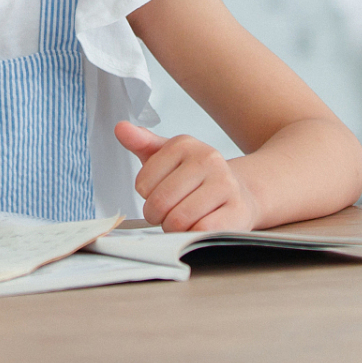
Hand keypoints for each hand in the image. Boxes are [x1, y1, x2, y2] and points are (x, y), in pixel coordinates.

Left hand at [115, 122, 260, 231]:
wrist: (240, 191)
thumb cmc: (196, 177)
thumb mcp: (166, 156)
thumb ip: (140, 143)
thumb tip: (121, 128)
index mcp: (184, 144)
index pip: (143, 183)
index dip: (146, 197)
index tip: (157, 194)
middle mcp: (208, 159)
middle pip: (160, 202)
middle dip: (158, 216)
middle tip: (167, 213)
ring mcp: (225, 184)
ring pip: (179, 219)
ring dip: (174, 228)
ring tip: (182, 219)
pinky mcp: (237, 210)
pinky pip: (202, 230)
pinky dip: (194, 234)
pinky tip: (198, 225)